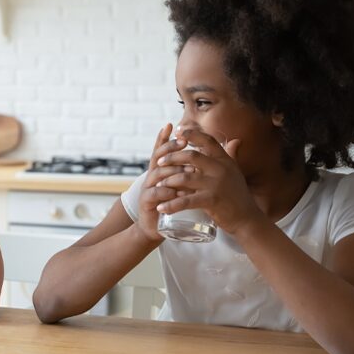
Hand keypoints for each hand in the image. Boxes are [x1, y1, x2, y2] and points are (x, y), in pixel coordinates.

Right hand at [135, 123, 188, 241]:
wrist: (156, 228)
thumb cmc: (172, 205)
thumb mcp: (182, 185)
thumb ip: (191, 170)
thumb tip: (206, 152)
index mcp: (161, 170)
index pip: (161, 150)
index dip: (164, 137)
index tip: (172, 125)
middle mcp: (152, 176)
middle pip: (158, 157)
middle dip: (171, 148)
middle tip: (184, 143)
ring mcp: (148, 188)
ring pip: (158, 173)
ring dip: (172, 169)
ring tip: (187, 168)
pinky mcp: (147, 202)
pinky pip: (155, 193)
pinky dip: (166, 191)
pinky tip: (175, 191)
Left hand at [154, 129, 263, 233]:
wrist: (247, 219)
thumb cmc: (238, 195)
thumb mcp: (235, 172)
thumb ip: (232, 156)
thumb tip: (235, 140)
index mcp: (225, 160)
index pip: (207, 140)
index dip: (192, 134)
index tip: (177, 132)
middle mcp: (221, 169)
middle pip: (191, 156)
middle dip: (172, 157)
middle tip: (159, 162)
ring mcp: (216, 185)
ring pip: (185, 177)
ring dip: (168, 181)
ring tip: (157, 185)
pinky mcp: (212, 201)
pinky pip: (186, 201)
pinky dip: (171, 204)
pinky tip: (161, 207)